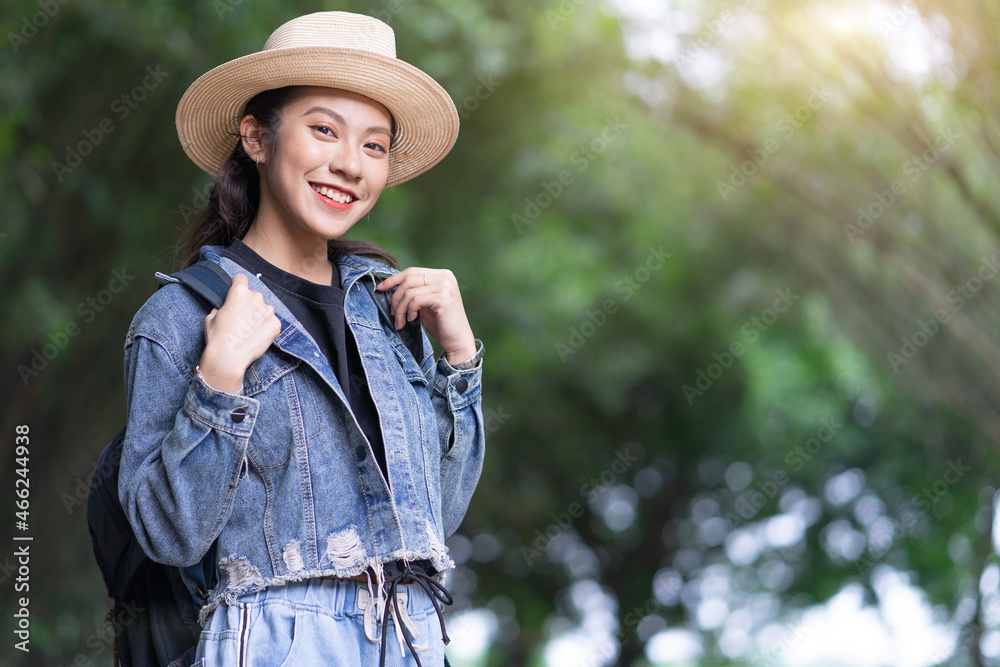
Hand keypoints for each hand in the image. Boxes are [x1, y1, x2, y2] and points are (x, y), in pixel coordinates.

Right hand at [198, 273, 281, 392]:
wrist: (229, 358)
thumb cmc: (217, 338)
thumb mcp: (211, 317)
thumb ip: (221, 307)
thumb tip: (225, 307)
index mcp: (239, 292)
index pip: (241, 278)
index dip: (237, 285)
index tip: (237, 292)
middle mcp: (256, 298)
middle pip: (254, 295)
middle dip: (249, 304)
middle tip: (242, 319)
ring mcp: (268, 311)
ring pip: (264, 308)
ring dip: (259, 315)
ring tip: (249, 330)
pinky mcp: (276, 324)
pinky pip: (272, 321)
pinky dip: (266, 327)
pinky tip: (257, 336)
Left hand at [376, 267, 476, 365]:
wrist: (458, 341)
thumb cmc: (441, 323)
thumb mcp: (426, 303)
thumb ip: (415, 292)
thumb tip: (389, 285)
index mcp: (443, 275)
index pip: (412, 271)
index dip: (393, 279)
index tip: (380, 288)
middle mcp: (446, 277)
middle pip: (408, 279)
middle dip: (396, 297)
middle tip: (393, 313)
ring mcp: (446, 287)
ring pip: (410, 292)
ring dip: (401, 308)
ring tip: (401, 321)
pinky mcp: (443, 299)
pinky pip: (415, 300)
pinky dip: (409, 311)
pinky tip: (412, 320)